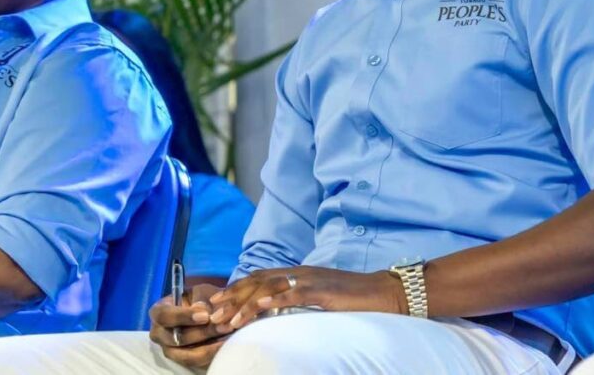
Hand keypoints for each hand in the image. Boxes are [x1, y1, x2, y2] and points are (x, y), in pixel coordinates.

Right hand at [149, 283, 230, 368]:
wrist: (208, 312)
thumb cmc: (201, 299)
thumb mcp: (201, 292)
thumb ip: (201, 299)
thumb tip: (203, 310)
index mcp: (158, 312)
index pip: (164, 316)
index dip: (183, 316)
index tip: (205, 315)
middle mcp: (160, 334)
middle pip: (177, 339)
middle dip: (202, 333)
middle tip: (224, 326)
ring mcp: (171, 351)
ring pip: (189, 355)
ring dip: (211, 346)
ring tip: (228, 335)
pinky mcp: (184, 362)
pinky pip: (199, 363)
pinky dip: (214, 354)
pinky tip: (228, 344)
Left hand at [208, 266, 406, 331]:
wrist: (384, 291)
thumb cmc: (353, 299)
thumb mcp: (319, 299)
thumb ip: (298, 301)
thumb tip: (276, 315)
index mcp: (296, 274)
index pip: (257, 279)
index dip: (234, 290)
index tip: (214, 304)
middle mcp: (298, 273)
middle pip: (255, 281)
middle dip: (231, 297)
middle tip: (210, 313)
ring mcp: (309, 280)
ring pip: (268, 288)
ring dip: (244, 304)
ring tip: (227, 320)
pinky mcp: (321, 291)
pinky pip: (292, 294)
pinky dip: (273, 301)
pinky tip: (258, 310)